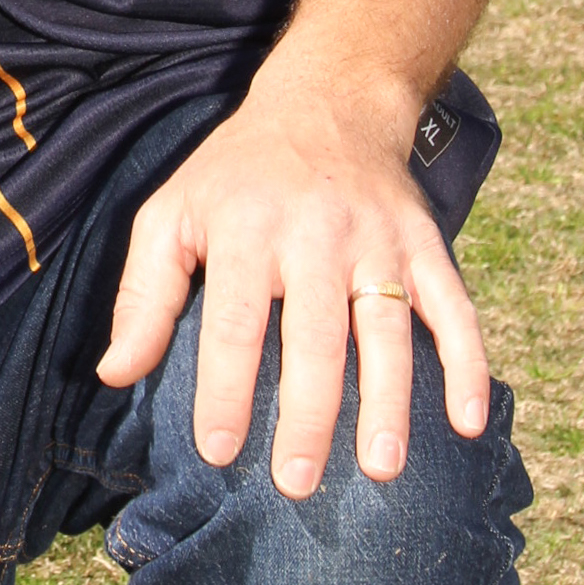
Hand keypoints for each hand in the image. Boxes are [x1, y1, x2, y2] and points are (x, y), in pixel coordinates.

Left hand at [95, 58, 490, 496]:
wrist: (326, 101)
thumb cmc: (235, 175)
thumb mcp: (172, 212)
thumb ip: (144, 294)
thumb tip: (115, 374)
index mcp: (245, 225)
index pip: (235, 320)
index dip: (226, 388)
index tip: (217, 452)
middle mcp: (314, 231)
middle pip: (314, 334)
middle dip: (308, 414)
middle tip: (295, 483)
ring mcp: (377, 237)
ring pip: (386, 328)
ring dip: (388, 402)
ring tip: (380, 468)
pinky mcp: (424, 242)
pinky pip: (454, 306)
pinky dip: (467, 362)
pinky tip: (468, 420)